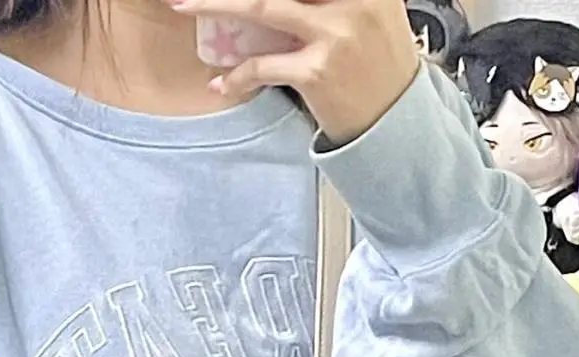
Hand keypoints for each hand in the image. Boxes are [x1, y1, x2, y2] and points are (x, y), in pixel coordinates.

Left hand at [170, 0, 419, 144]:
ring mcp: (335, 35)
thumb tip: (281, 1)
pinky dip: (237, 76)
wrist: (395, 122)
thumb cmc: (378, 64)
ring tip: (183, 5)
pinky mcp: (318, 72)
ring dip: (214, 4)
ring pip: (261, 6)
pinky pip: (263, 66)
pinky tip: (221, 84)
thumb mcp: (371, 11)